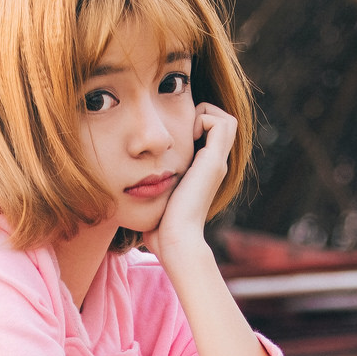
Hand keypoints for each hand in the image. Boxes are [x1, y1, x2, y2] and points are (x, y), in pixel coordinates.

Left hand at [146, 102, 236, 267]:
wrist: (176, 241)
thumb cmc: (161, 229)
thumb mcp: (157, 200)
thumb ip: (152, 189)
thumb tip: (131, 188)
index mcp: (203, 172)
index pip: (210, 134)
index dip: (193, 124)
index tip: (173, 138)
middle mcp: (215, 165)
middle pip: (221, 122)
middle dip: (199, 114)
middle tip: (179, 129)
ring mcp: (217, 163)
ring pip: (225, 118)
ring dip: (203, 114)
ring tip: (184, 131)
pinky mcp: (213, 162)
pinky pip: (221, 122)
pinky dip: (203, 118)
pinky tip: (186, 135)